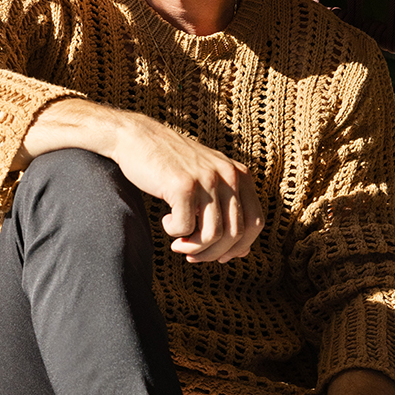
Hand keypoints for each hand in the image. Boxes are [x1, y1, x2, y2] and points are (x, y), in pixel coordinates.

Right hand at [114, 113, 263, 263]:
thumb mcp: (209, 183)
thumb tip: (242, 252)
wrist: (138, 138)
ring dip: (193, 247)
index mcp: (240, 175)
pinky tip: (166, 220)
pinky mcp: (183, 186)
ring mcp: (207, 180)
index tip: (220, 256)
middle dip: (213, 253)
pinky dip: (174, 232)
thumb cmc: (174, 166)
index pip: (255, 223)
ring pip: (212, 235)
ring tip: (178, 244)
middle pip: (235, 233)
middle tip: (192, 256)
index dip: (239, 246)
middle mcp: (229, 175)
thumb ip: (228, 211)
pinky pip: (185, 228)